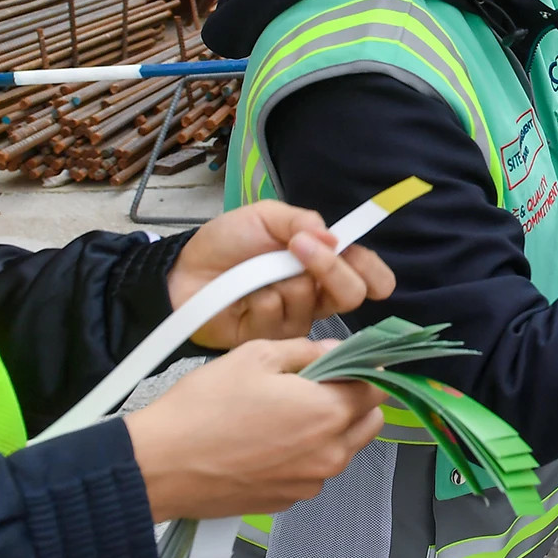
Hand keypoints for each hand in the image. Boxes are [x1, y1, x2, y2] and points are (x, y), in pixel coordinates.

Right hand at [126, 339, 386, 520]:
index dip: (364, 370)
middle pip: (369, 422)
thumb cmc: (204, 407)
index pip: (377, 388)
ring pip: (343, 449)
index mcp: (329, 414)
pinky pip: (313, 472)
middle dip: (353, 400)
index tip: (343, 362)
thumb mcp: (255, 356)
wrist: (158, 467)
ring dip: (329, 430)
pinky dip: (304, 456)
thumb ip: (307, 350)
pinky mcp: (286, 502)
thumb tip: (335, 351)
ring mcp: (309, 484)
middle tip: (314, 385)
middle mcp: (330, 455)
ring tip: (283, 414)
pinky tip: (266, 442)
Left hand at [172, 201, 395, 348]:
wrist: (183, 272)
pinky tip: (241, 296)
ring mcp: (296, 319)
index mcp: (322, 264)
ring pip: (311, 301)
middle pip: (350, 294)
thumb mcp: (265, 216)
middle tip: (299, 246)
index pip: (365, 273)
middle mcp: (317, 294)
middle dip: (329, 268)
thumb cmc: (226, 243)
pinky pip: (278, 315)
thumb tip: (335, 238)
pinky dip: (258, 298)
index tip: (360, 261)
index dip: (374, 272)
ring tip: (254, 273)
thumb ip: (301, 221)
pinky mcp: (273, 340)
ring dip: (281, 280)